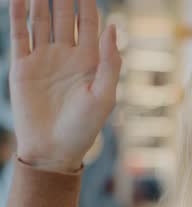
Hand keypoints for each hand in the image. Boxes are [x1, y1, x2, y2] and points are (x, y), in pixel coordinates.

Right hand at [9, 0, 121, 171]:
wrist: (53, 149)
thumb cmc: (84, 127)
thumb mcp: (104, 95)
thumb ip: (110, 62)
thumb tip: (114, 27)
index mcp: (91, 61)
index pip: (89, 24)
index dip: (87, 4)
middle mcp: (67, 56)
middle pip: (64, 17)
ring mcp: (44, 59)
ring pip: (41, 21)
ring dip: (40, 1)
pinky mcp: (22, 67)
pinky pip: (20, 35)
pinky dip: (18, 16)